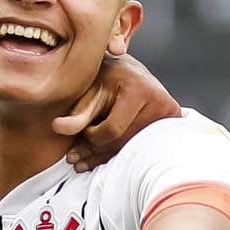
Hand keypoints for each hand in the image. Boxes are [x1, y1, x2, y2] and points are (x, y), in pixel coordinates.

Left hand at [53, 55, 179, 168]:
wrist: (131, 70)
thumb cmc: (107, 77)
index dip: (91, 137)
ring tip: (83, 159)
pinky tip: (98, 158)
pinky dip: (118, 153)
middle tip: (75, 154)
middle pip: (122, 143)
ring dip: (105, 155)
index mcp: (138, 89)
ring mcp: (169, 113)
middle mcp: (160, 101)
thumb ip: (77, 112)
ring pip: (131, 148)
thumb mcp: (90, 90)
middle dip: (96, 149)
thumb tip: (57, 127)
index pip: (111, 131)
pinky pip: (142, 146)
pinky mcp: (172, 121)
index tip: (82, 131)